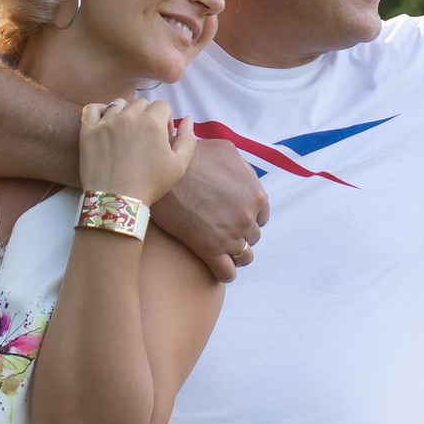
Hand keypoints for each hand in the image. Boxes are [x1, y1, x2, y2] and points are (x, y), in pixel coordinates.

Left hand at [77, 98, 195, 204]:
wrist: (117, 201)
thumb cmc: (150, 185)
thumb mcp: (179, 166)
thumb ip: (188, 139)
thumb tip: (188, 119)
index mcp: (152, 122)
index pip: (162, 106)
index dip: (165, 121)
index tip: (162, 137)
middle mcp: (129, 117)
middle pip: (141, 103)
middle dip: (146, 116)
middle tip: (144, 137)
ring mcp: (106, 122)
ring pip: (118, 104)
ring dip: (124, 113)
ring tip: (125, 132)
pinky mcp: (88, 131)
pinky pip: (92, 109)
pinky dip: (99, 111)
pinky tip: (105, 123)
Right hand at [147, 135, 270, 281]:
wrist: (162, 171)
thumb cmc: (191, 157)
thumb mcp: (226, 150)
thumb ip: (244, 168)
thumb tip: (249, 180)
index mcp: (256, 195)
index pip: (262, 216)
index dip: (248, 217)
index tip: (234, 216)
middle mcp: (247, 217)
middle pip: (253, 236)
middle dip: (240, 234)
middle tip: (222, 229)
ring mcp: (230, 236)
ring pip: (244, 256)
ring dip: (235, 254)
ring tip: (221, 250)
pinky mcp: (209, 249)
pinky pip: (227, 272)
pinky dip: (226, 272)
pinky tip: (218, 267)